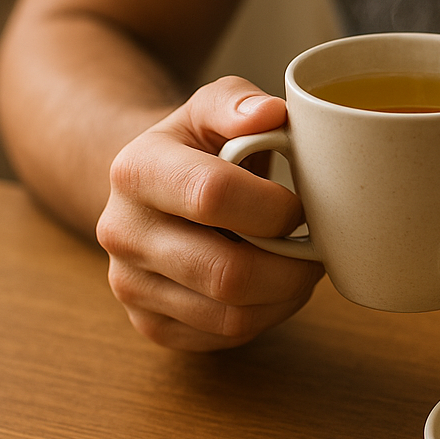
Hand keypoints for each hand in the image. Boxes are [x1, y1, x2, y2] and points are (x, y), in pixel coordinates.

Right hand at [97, 76, 323, 349]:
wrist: (149, 191)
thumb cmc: (198, 145)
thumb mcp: (212, 106)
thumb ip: (238, 101)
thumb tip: (271, 113)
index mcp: (136, 169)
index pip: (212, 195)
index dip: (274, 206)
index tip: (301, 204)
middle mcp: (122, 232)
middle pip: (226, 273)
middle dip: (291, 265)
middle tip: (317, 247)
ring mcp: (131, 285)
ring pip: (231, 315)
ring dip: (286, 296)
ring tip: (301, 266)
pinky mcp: (150, 324)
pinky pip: (224, 337)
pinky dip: (266, 317)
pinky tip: (274, 287)